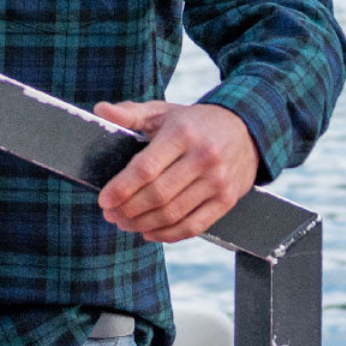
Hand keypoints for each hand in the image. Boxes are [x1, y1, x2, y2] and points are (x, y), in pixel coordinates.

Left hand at [93, 101, 258, 242]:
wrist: (246, 128)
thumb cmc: (193, 121)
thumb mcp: (162, 111)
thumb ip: (130, 113)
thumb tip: (100, 110)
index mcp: (182, 133)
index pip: (146, 168)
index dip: (121, 188)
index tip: (103, 199)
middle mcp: (202, 157)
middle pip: (158, 195)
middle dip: (128, 209)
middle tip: (110, 214)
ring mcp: (217, 181)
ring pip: (174, 213)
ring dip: (143, 224)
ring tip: (124, 223)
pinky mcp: (227, 200)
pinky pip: (194, 226)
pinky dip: (168, 234)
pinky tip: (149, 232)